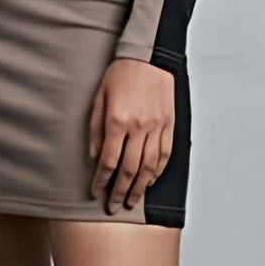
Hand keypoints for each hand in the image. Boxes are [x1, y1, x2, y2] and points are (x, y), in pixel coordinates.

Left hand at [88, 58, 176, 214]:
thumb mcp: (97, 99)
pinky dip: (158, 171)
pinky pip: (165, 153)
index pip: (108, 161)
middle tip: (114, 207)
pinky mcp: (170, 124)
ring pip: (149, 165)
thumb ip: (94, 130)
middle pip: (129, 168)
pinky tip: (150, 181)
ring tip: (132, 201)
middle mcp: (139, 127)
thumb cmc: (118, 76)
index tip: (96, 192)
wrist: (149, 58)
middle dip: (120, 191)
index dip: (101, 180)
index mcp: (117, 121)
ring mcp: (158, 127)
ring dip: (140, 187)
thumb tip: (94, 158)